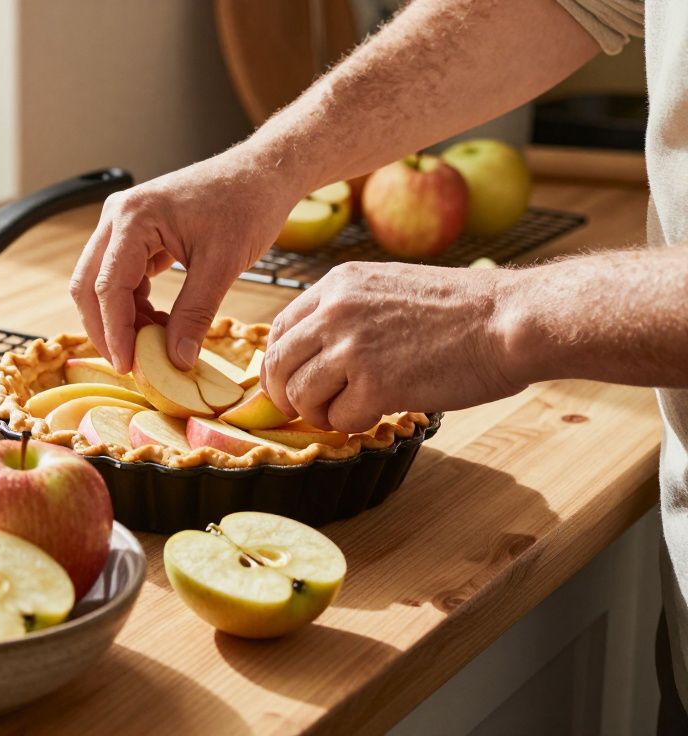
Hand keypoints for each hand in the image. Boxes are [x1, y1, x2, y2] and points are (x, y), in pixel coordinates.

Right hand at [70, 160, 304, 372]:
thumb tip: (177, 359)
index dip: (115, 332)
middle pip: (89, 286)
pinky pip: (120, 277)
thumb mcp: (222, 264)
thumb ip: (196, 314)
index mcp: (133, 218)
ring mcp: (123, 224)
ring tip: (153, 344)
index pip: (108, 287)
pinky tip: (160, 323)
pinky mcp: (135, 234)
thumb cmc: (246, 204)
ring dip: (120, 319)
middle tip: (131, 364)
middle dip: (106, 329)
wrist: (261, 173)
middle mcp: (117, 217)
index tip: (129, 366)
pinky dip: (133, 305)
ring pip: (100, 284)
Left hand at [262, 262, 527, 432]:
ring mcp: (351, 348)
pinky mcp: (374, 385)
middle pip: (279, 366)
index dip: (279, 363)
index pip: (280, 329)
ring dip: (320, 414)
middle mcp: (335, 312)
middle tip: (306, 410)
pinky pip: (338, 419)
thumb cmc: (463, 309)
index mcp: (338, 285)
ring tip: (348, 412)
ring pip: (301, 397)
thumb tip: (317, 348)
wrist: (508, 320)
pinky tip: (376, 414)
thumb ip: (349, 311)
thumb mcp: (390, 288)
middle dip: (286, 396)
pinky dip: (352, 424)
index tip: (288, 382)